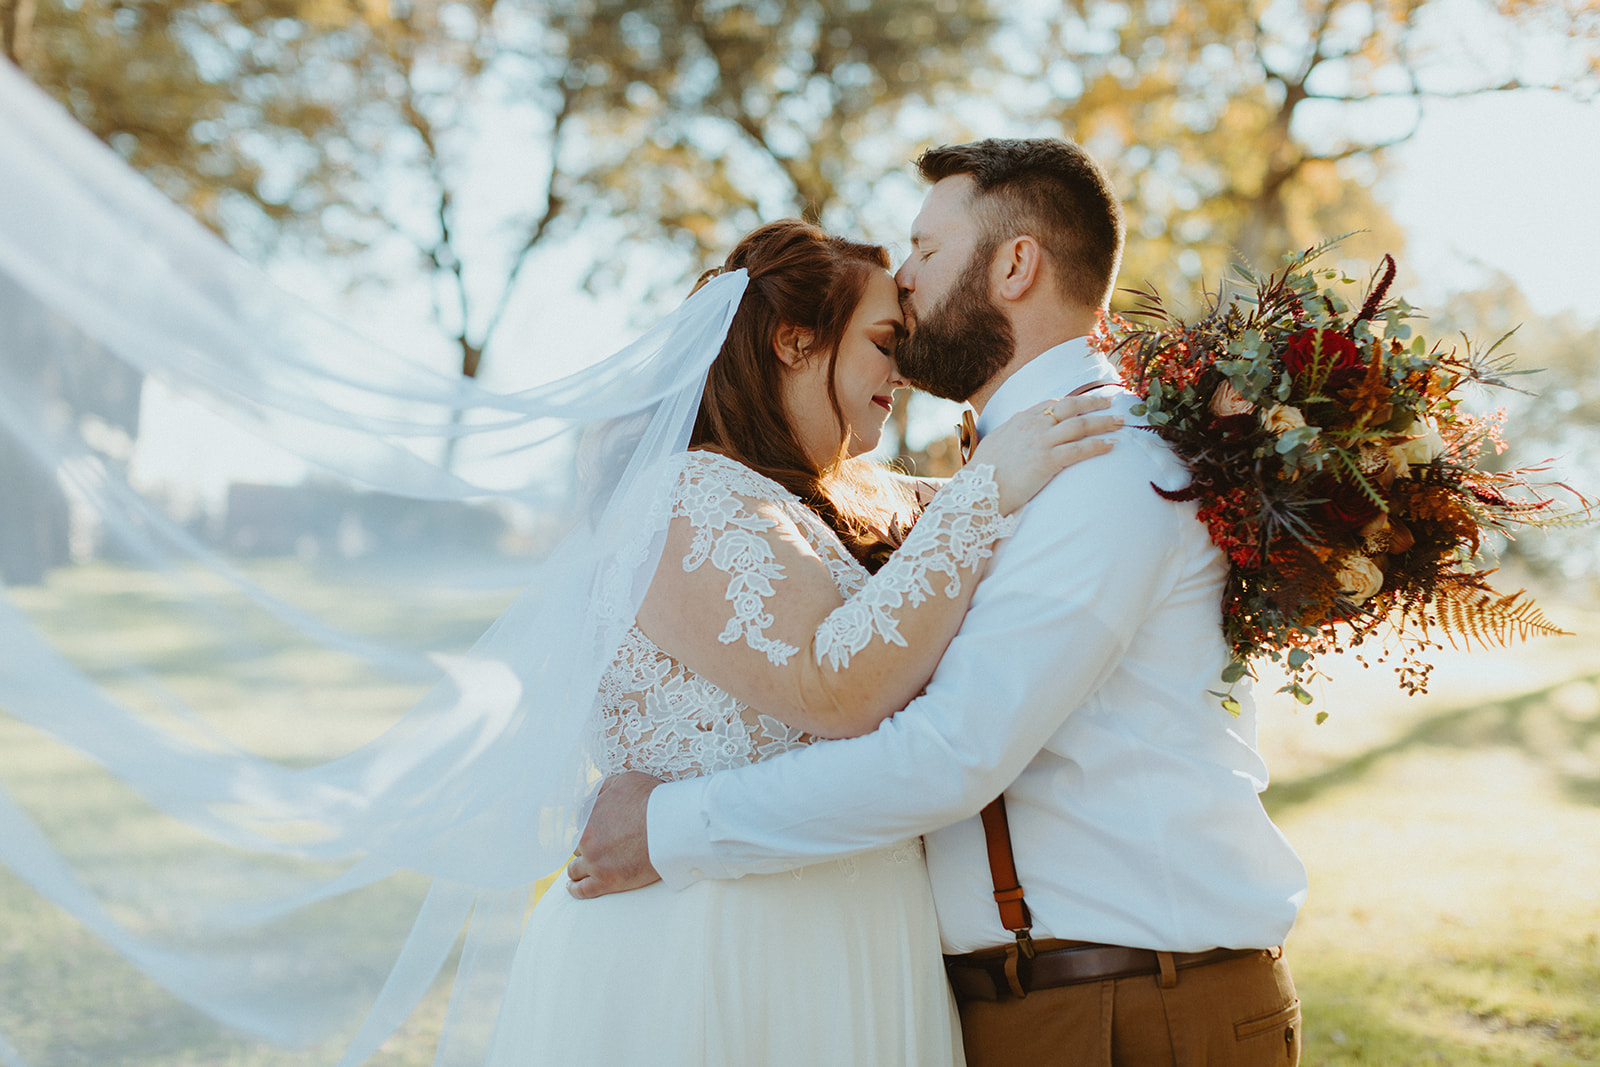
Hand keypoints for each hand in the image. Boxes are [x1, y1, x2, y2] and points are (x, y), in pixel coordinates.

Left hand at [566, 771, 664, 897]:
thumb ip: (605, 788)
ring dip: (577, 869)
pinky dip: (575, 889)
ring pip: (575, 869)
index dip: (590, 827)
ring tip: (578, 872)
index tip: (597, 831)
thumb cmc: (653, 800)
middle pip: (578, 846)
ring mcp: (596, 863)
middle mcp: (587, 840)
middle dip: (586, 847)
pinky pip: (583, 890)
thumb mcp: (625, 780)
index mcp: (589, 816)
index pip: (579, 824)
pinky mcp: (608, 881)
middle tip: (598, 849)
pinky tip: (573, 888)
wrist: (672, 825)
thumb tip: (595, 795)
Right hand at [969, 394, 1120, 513]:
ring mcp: (1041, 442)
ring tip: (1120, 423)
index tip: (1090, 400)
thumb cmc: (984, 472)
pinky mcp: (1047, 461)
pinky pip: (1079, 450)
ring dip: (1104, 423)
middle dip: (1095, 403)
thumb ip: (1013, 433)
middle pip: (1072, 407)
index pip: (1054, 403)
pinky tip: (1111, 445)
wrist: (977, 490)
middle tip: (1113, 402)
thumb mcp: (997, 442)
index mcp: (1021, 419)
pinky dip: (1098, 446)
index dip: (1075, 401)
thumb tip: (1020, 431)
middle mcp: (1033, 425)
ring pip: (1080, 425)